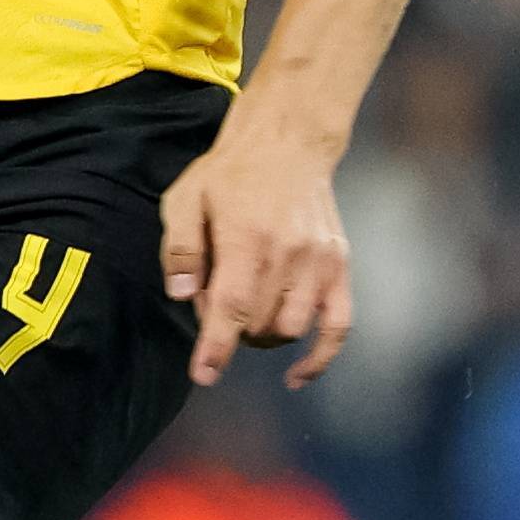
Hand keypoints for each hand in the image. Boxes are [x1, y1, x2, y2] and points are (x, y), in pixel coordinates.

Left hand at [160, 118, 352, 386]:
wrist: (287, 144)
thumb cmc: (228, 175)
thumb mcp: (186, 199)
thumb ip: (180, 248)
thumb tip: (181, 295)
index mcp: (247, 237)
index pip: (233, 306)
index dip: (216, 347)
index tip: (204, 375)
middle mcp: (289, 253)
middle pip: (258, 323)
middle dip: (229, 327)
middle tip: (216, 298)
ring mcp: (320, 261)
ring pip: (292, 329)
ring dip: (263, 334)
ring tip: (246, 307)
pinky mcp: (339, 266)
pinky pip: (339, 325)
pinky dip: (320, 356)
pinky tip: (296, 376)